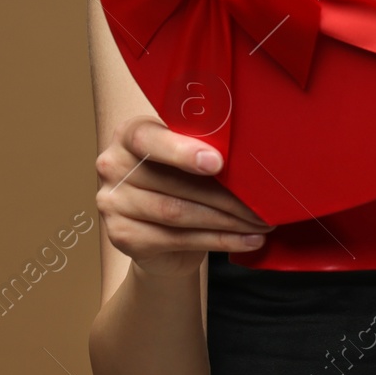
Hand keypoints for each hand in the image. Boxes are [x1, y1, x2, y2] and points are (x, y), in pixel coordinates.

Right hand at [95, 114, 273, 278]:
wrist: (157, 230)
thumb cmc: (179, 179)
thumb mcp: (186, 156)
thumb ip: (204, 148)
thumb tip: (250, 156)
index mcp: (129, 134)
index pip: (149, 139)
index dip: (183, 152)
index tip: (218, 163)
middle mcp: (113, 166)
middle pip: (174, 183)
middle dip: (225, 195)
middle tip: (263, 202)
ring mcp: (113, 204)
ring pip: (178, 213)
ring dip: (227, 221)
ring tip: (260, 223)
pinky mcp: (123, 237)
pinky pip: (179, 239)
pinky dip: (220, 240)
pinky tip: (247, 240)